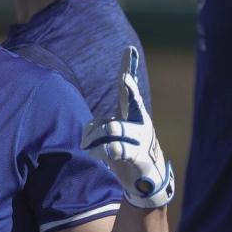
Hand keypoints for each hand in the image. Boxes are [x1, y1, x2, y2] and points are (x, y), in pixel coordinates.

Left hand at [82, 46, 173, 208]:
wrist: (144, 181)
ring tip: (87, 144)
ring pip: (113, 128)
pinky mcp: (137, 155)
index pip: (128, 89)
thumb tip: (90, 120)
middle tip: (124, 79)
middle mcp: (140, 121)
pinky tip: (92, 154)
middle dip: (129, 89)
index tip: (129, 50)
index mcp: (133, 114)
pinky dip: (98, 151)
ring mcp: (141, 138)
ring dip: (94, 137)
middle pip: (132, 102)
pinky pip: (113, 149)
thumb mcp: (116, 133)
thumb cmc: (126, 151)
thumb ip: (105, 122)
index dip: (128, 68)